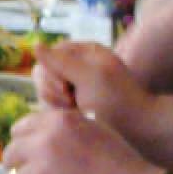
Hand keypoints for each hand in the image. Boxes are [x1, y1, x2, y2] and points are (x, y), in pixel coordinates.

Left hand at [4, 109, 158, 173]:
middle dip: (22, 167)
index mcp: (56, 122)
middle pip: (10, 156)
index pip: (19, 130)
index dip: (28, 144)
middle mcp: (41, 145)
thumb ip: (61, 128)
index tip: (37, 156)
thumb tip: (34, 138)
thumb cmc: (124, 163)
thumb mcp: (93, 127)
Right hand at [34, 41, 155, 146]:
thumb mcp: (89, 77)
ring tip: (75, 110)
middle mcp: (77, 66)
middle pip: (43, 73)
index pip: (49, 56)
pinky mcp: (73, 104)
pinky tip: (74, 117)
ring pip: (45, 91)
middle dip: (52, 90)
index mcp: (84, 52)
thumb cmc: (116, 100)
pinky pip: (52, 105)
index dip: (51, 73)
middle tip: (71, 102)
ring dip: (55, 103)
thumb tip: (35, 45)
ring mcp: (74, 86)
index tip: (66, 89)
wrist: (137, 128)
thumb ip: (61, 61)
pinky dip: (58, 112)